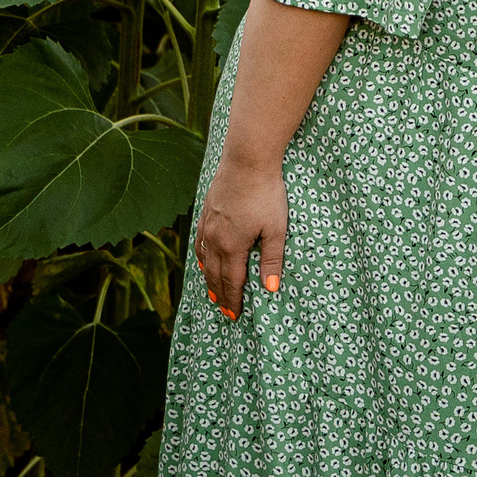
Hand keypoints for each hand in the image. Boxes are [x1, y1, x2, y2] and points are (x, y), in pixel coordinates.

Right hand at [193, 150, 287, 319]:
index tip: (235, 315)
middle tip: (224, 311)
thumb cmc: (266, 193)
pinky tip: (203, 259)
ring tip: (212, 293)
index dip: (233, 300)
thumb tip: (270, 289)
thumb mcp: (276, 228)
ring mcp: (207, 224)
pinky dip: (201, 256)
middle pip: (215, 274)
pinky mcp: (207, 211)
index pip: (231, 281)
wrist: (247, 160)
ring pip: (205, 259)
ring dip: (209, 278)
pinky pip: (200, 241)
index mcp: (232, 246)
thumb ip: (272, 259)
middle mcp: (214, 239)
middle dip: (220, 295)